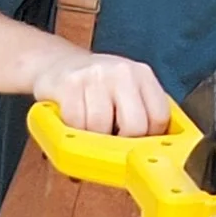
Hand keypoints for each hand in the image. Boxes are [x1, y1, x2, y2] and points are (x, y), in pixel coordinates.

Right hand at [33, 50, 171, 137]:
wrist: (56, 63)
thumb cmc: (96, 86)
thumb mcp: (126, 91)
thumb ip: (142, 114)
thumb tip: (153, 154)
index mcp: (142, 75)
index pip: (159, 117)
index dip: (148, 139)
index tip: (136, 144)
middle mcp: (122, 72)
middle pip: (135, 126)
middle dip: (122, 144)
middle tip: (111, 142)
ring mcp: (95, 76)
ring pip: (102, 128)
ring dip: (93, 139)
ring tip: (89, 130)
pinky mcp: (69, 84)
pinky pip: (76, 124)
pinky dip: (73, 132)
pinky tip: (73, 123)